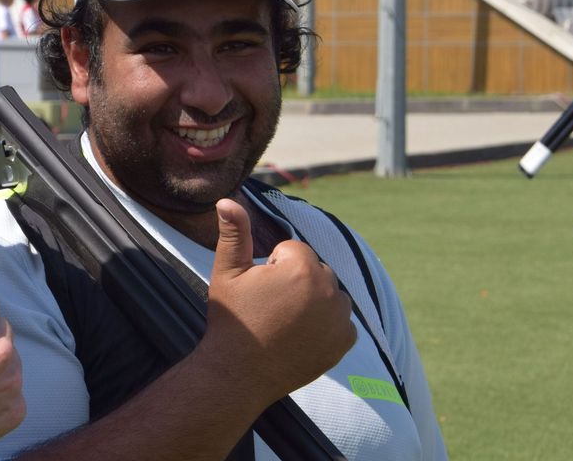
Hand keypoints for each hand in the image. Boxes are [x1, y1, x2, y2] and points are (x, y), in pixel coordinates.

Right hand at [201, 199, 354, 404]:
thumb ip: (233, 233)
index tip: (260, 291)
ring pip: (329, 292)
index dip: (271, 267)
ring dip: (313, 300)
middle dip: (296, 280)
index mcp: (301, 267)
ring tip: (284, 321)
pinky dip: (325, 324)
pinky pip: (340, 318)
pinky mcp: (346, 339)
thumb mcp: (227, 272)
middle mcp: (329, 288)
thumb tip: (227, 199)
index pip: (292, 250)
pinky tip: (301, 335)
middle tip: (270, 306)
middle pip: (314, 269)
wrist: (240, 373)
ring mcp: (341, 316)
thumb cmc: (232, 319)